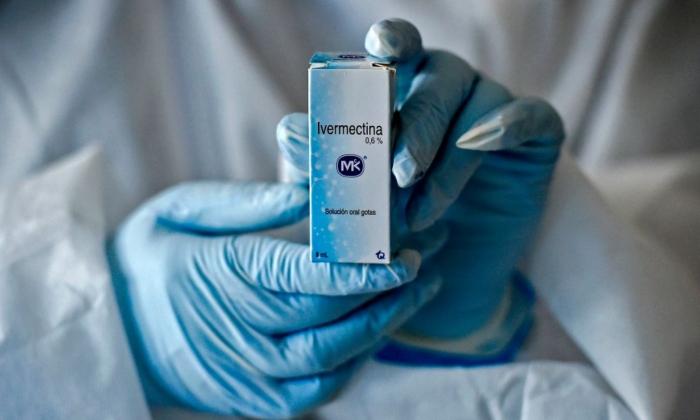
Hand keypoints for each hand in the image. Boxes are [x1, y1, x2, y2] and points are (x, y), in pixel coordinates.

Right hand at [108, 181, 441, 417]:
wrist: (112, 329)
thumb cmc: (149, 256)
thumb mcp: (181, 208)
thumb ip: (247, 203)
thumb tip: (310, 193)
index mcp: (215, 276)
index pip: (298, 277)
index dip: (356, 269)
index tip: (402, 254)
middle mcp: (232, 333)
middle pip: (324, 318)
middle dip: (381, 292)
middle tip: (422, 261)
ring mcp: (243, 375)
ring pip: (328, 362)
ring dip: (379, 327)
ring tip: (416, 291)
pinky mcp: (253, 400)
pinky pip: (317, 391)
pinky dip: (355, 361)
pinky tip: (378, 327)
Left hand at [278, 19, 563, 347]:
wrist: (450, 274)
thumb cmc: (392, 227)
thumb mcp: (352, 203)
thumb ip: (324, 165)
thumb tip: (290, 130)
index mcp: (401, 92)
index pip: (396, 51)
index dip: (390, 42)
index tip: (380, 52)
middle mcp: (446, 90)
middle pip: (434, 81)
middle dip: (414, 127)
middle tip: (398, 175)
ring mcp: (492, 108)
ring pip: (476, 106)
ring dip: (447, 158)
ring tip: (421, 213)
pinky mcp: (535, 135)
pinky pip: (532, 115)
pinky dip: (508, 124)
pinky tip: (484, 141)